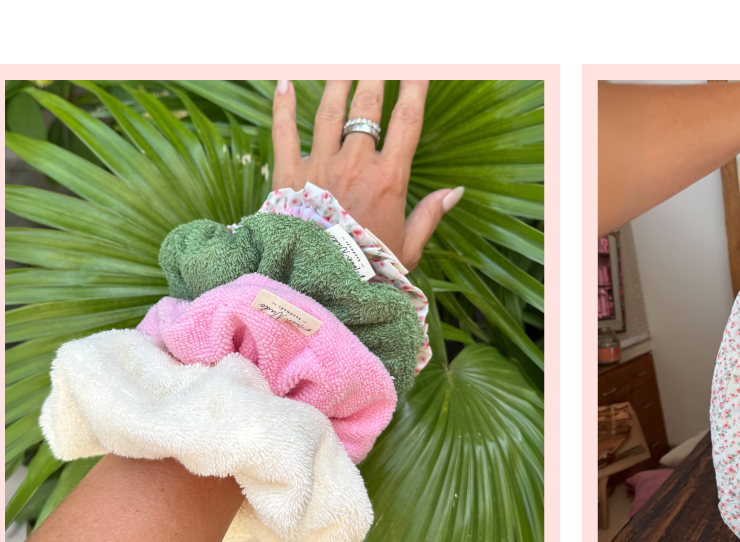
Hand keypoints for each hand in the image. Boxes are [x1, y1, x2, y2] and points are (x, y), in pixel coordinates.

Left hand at [271, 80, 463, 269]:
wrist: (318, 286)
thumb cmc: (367, 269)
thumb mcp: (408, 247)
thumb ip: (430, 215)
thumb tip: (456, 191)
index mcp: (389, 179)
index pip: (407, 121)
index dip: (415, 88)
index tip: (419, 68)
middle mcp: (355, 164)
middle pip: (367, 107)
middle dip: (375, 77)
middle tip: (379, 58)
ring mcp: (320, 166)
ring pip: (329, 112)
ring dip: (337, 82)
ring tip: (344, 64)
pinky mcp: (288, 175)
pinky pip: (284, 133)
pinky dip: (283, 107)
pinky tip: (286, 83)